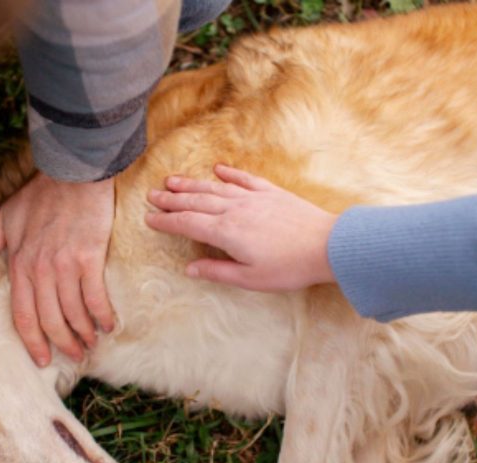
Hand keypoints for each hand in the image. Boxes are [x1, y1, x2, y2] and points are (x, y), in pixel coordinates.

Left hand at [0, 173, 114, 365]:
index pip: (23, 315)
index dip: (33, 342)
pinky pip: (95, 297)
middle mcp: (40, 271)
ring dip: (84, 334)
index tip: (42, 360)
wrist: (73, 172)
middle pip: (50, 320)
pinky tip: (109, 325)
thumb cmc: (40, 194)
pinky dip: (102, 315)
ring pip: (73, 313)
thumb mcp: (4, 219)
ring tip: (91, 344)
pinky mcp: (88, 258)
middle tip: (74, 357)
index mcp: (19, 265)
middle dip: (63, 344)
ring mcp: (65, 266)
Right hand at [145, 164, 336, 291]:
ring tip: (172, 180)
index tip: (149, 218)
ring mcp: (253, 198)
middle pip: (196, 202)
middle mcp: (235, 211)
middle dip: (171, 199)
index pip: (188, 224)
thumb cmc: (289, 268)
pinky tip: (217, 169)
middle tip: (152, 195)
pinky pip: (244, 180)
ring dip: (191, 184)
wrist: (327, 246)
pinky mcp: (271, 193)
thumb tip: (190, 269)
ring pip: (214, 188)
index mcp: (226, 233)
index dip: (166, 221)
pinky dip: (228, 174)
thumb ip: (217, 271)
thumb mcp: (250, 279)